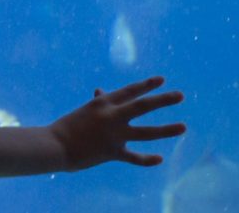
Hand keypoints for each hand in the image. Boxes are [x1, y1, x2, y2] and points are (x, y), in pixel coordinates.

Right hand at [50, 76, 185, 170]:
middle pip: (143, 106)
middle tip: (181, 95)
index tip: (162, 79)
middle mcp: (111, 116)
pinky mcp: (113, 152)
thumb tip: (101, 90)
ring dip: (166, 129)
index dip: (147, 85)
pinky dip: (147, 159)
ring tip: (183, 127)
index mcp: (103, 102)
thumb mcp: (84, 110)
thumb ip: (98, 102)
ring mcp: (114, 134)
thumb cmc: (68, 125)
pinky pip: (134, 157)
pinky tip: (159, 158)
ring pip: (146, 132)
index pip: (130, 90)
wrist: (55, 145)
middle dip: (163, 100)